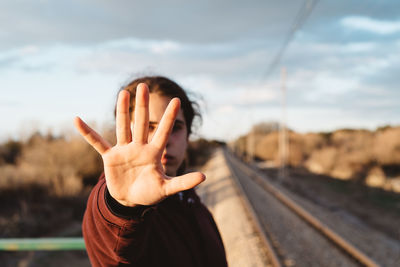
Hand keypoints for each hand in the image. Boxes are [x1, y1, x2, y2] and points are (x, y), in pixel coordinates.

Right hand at [74, 83, 204, 206]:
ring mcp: (124, 150)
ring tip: (123, 92)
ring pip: (123, 127)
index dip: (168, 117)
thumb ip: (183, 182)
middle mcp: (139, 147)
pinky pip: (97, 142)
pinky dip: (88, 132)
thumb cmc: (150, 194)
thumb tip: (205, 177)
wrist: (131, 201)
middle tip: (144, 85)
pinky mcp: (110, 157)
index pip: (162, 132)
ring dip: (122, 110)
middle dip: (142, 105)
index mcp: (153, 153)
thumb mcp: (167, 189)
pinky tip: (77, 120)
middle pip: (141, 123)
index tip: (177, 100)